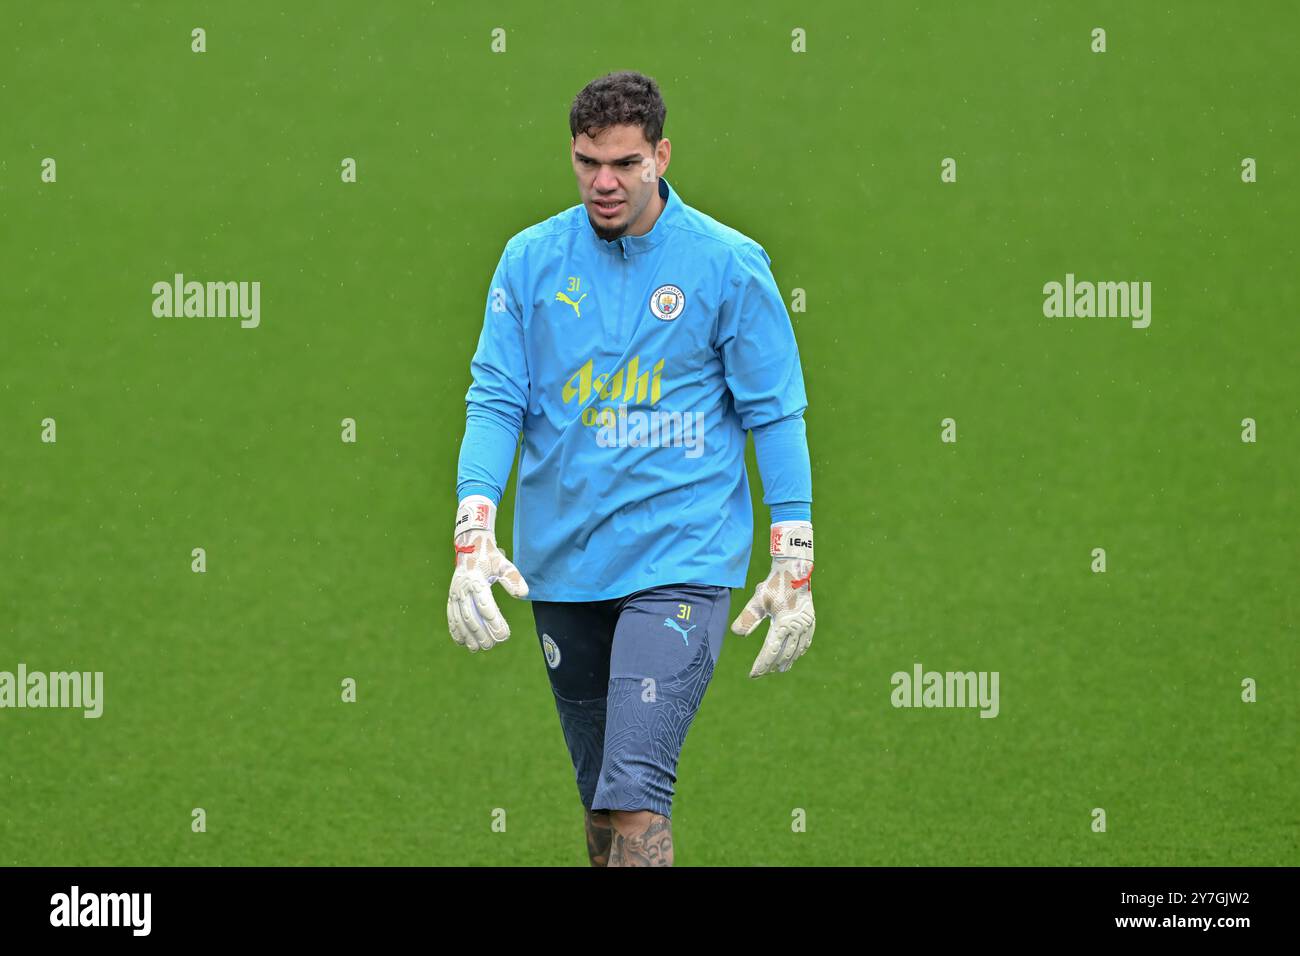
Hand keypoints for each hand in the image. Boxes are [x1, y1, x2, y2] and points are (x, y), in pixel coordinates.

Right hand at [448, 495, 528, 651]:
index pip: (485, 604)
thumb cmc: (490, 556)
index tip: (504, 634)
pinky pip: (451, 616)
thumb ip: (513, 578)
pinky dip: (455, 630)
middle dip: (481, 632)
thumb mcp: (504, 563)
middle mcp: (462, 588)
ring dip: (468, 635)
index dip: (494, 621)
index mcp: (476, 579)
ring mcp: (454, 593)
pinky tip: (462, 643)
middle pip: (471, 615)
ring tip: (478, 648)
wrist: (470, 545)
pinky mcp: (451, 597)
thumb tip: (524, 594)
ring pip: (459, 619)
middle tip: (493, 645)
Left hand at [731, 522, 814, 676]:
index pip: (770, 651)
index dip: (761, 664)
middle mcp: (797, 627)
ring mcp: (806, 625)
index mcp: (784, 623)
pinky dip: (798, 651)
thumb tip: (737, 634)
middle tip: (761, 673)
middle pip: (783, 654)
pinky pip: (805, 642)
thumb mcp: (758, 599)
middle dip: (771, 666)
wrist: (794, 570)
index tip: (753, 674)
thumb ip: (748, 617)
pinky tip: (794, 656)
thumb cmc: (774, 585)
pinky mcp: (811, 621)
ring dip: (786, 661)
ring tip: (777, 670)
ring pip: (796, 650)